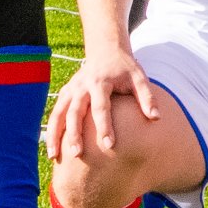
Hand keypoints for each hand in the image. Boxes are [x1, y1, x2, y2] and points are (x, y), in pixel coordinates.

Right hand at [49, 41, 165, 163]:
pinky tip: (51, 148)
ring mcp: (71, 89)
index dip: (105, 126)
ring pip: (59, 114)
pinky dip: (51, 130)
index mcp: (101, 82)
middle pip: (75, 112)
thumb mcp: (138, 77)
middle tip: (77, 155)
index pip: (101, 107)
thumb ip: (147, 97)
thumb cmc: (125, 68)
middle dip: (75, 134)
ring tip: (55, 157)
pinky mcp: (65, 93)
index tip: (109, 145)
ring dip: (55, 135)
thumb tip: (156, 118)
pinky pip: (55, 113)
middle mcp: (82, 86)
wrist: (106, 50)